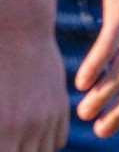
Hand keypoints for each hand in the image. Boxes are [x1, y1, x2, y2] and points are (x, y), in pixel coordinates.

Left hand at [0, 27, 67, 151]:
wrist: (14, 32)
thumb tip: (4, 139)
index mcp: (1, 131)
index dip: (5, 150)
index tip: (4, 142)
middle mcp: (25, 130)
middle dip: (15, 150)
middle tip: (9, 140)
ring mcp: (45, 119)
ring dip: (31, 150)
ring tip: (18, 140)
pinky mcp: (58, 107)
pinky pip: (57, 140)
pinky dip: (45, 142)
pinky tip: (30, 132)